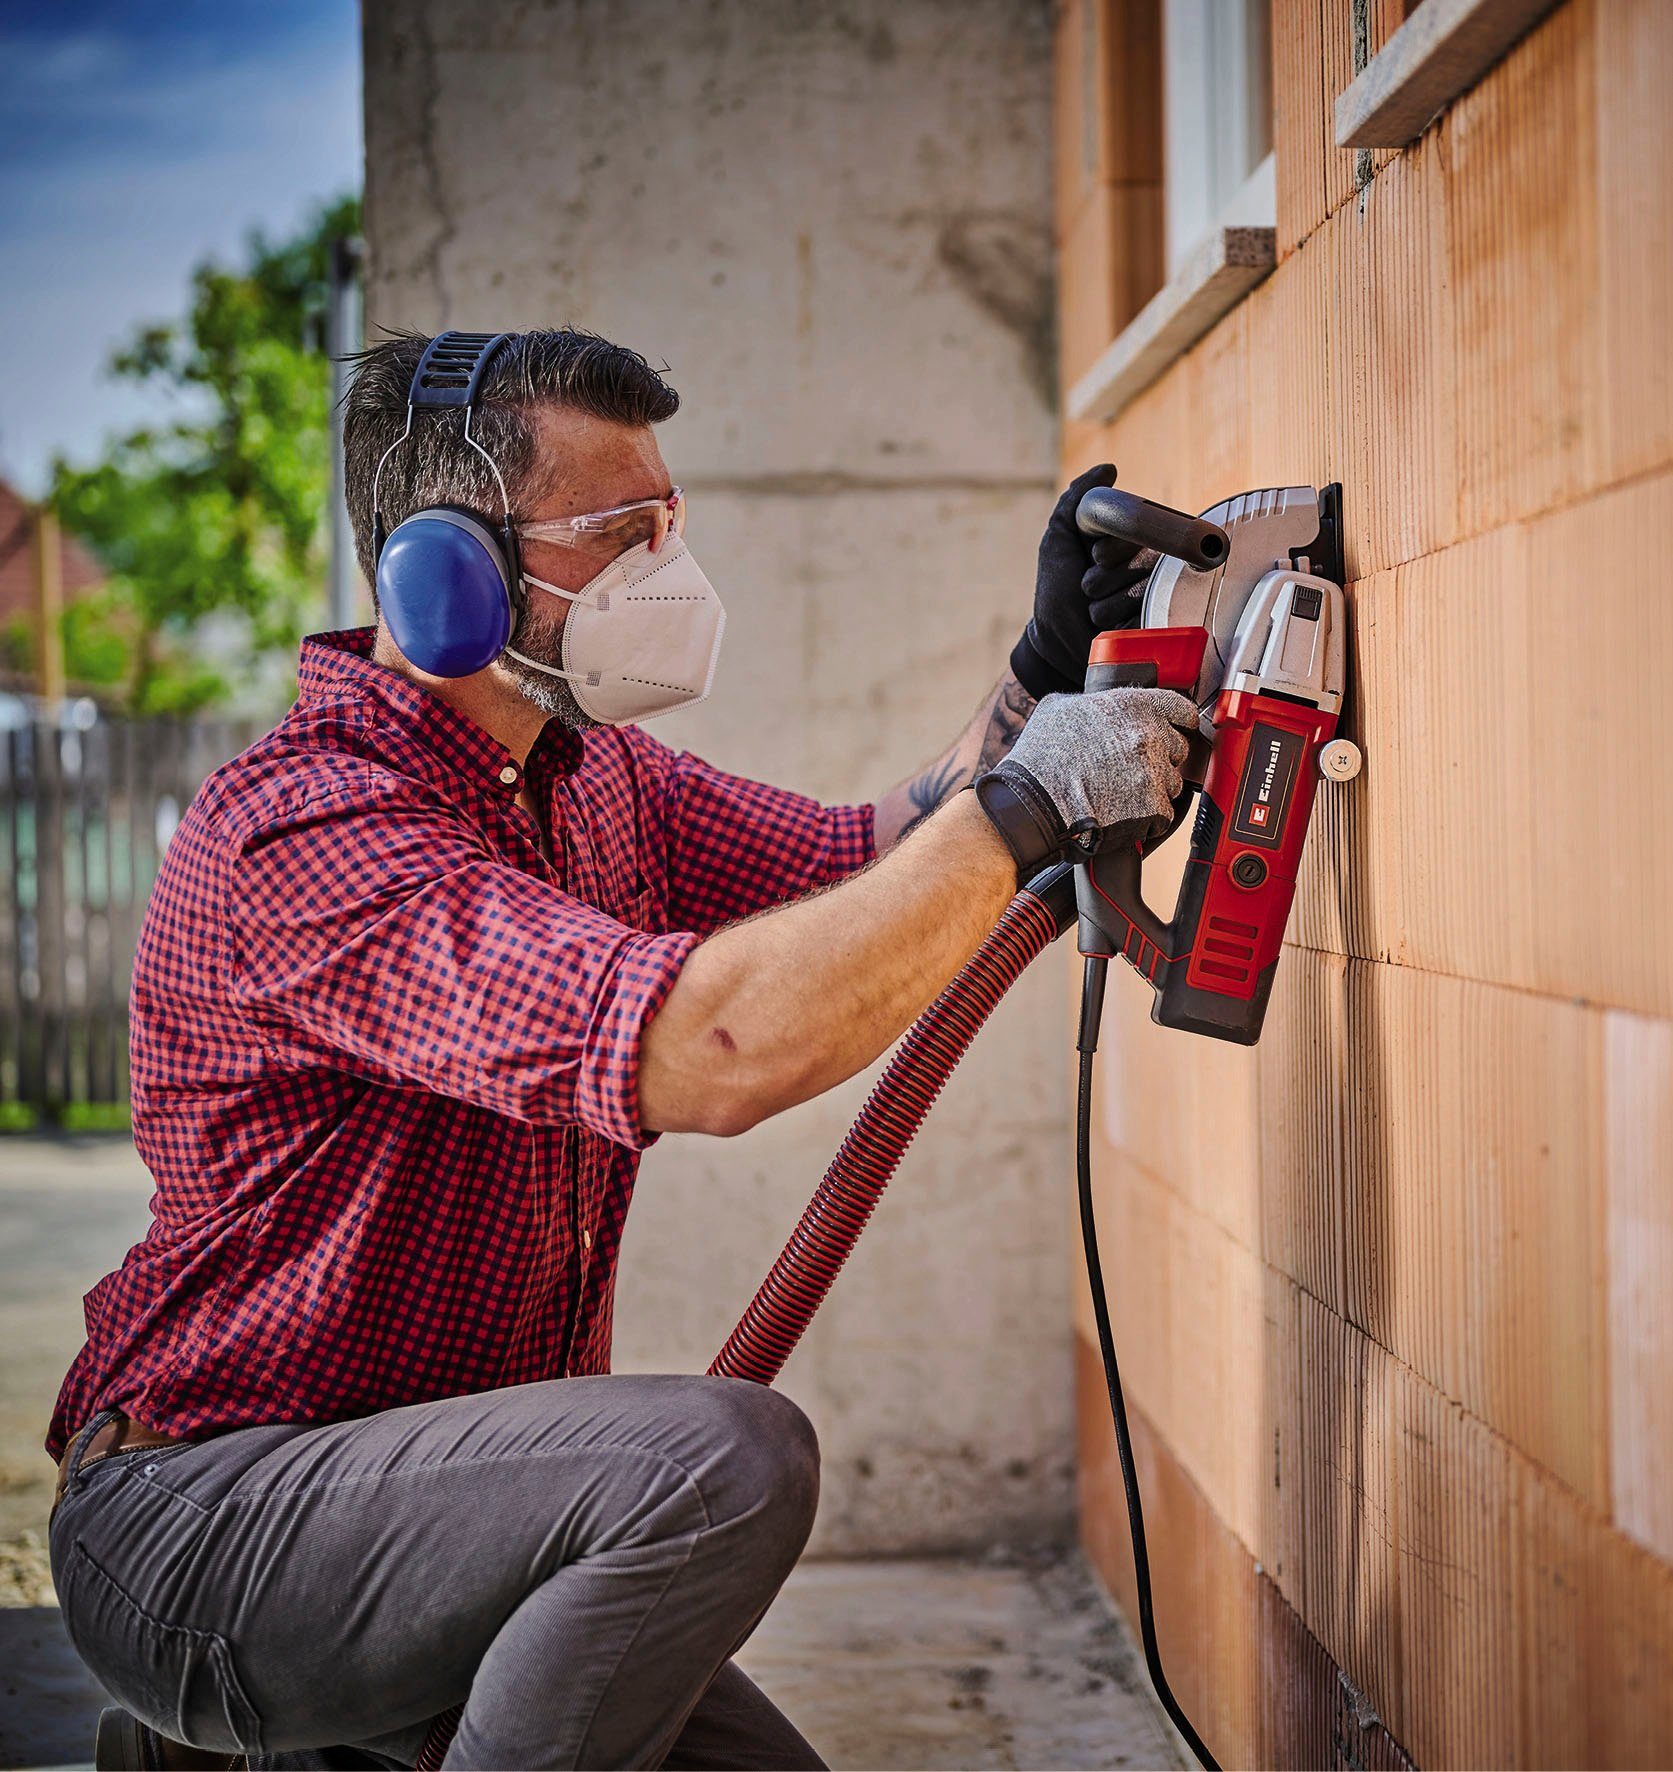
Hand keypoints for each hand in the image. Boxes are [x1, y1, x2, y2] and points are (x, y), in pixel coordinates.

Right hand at [972, 687, 1197, 879]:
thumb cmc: (1039, 758)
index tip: (1173, 731)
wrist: (1031, 804)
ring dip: (1152, 790)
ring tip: (1120, 795)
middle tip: (1130, 769)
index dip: (1177, 722)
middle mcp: (1148, 735)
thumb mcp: (1058, 709)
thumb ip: (1091, 704)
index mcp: (1131, 706)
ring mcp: (1153, 773)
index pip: (1181, 709)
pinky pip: (1163, 813)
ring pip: (1171, 783)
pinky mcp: (1153, 808)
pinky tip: (1121, 814)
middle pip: (1177, 749)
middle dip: (1160, 758)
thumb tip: (1096, 707)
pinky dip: (1147, 818)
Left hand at [1010, 464, 1153, 699]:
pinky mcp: (1162, 621)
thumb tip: (1110, 469)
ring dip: (1106, 597)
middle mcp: (1154, 560)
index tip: (1091, 556)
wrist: (1055, 641)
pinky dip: (1114, 615)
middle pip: (1143, 553)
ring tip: (1095, 607)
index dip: (1111, 544)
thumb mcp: (1058, 539)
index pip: (1140, 525)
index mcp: (1134, 537)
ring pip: (1141, 583)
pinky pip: (1141, 609)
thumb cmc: (1058, 589)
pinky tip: (1107, 625)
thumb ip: (1076, 500)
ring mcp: (1161, 592)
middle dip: (1105, 572)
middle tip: (1089, 585)